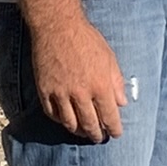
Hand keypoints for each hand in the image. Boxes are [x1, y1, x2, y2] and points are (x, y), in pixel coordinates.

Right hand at [31, 12, 126, 141]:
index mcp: (100, 85)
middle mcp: (81, 93)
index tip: (116, 133)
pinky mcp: (45, 90)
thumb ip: (117, 82)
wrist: (58, 27)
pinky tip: (65, 120)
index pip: (110, 117)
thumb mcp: (109, 58)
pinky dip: (60, 120)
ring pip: (70, 123)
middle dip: (96, 135)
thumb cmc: (86, 40)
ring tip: (83, 132)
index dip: (114, 129)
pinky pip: (52, 114)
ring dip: (78, 131)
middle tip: (99, 138)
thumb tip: (121, 103)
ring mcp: (61, 93)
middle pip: (89, 124)